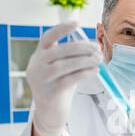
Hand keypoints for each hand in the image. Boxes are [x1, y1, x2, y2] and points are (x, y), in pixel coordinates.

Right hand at [27, 21, 101, 135]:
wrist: (49, 112)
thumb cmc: (58, 86)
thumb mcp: (60, 68)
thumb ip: (70, 57)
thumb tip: (92, 46)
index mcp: (38, 56)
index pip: (47, 38)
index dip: (61, 29)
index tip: (77, 22)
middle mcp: (36, 66)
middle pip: (59, 51)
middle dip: (80, 48)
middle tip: (96, 48)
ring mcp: (41, 80)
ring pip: (64, 65)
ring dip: (84, 60)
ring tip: (98, 59)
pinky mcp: (50, 93)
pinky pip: (69, 79)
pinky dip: (84, 73)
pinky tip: (94, 71)